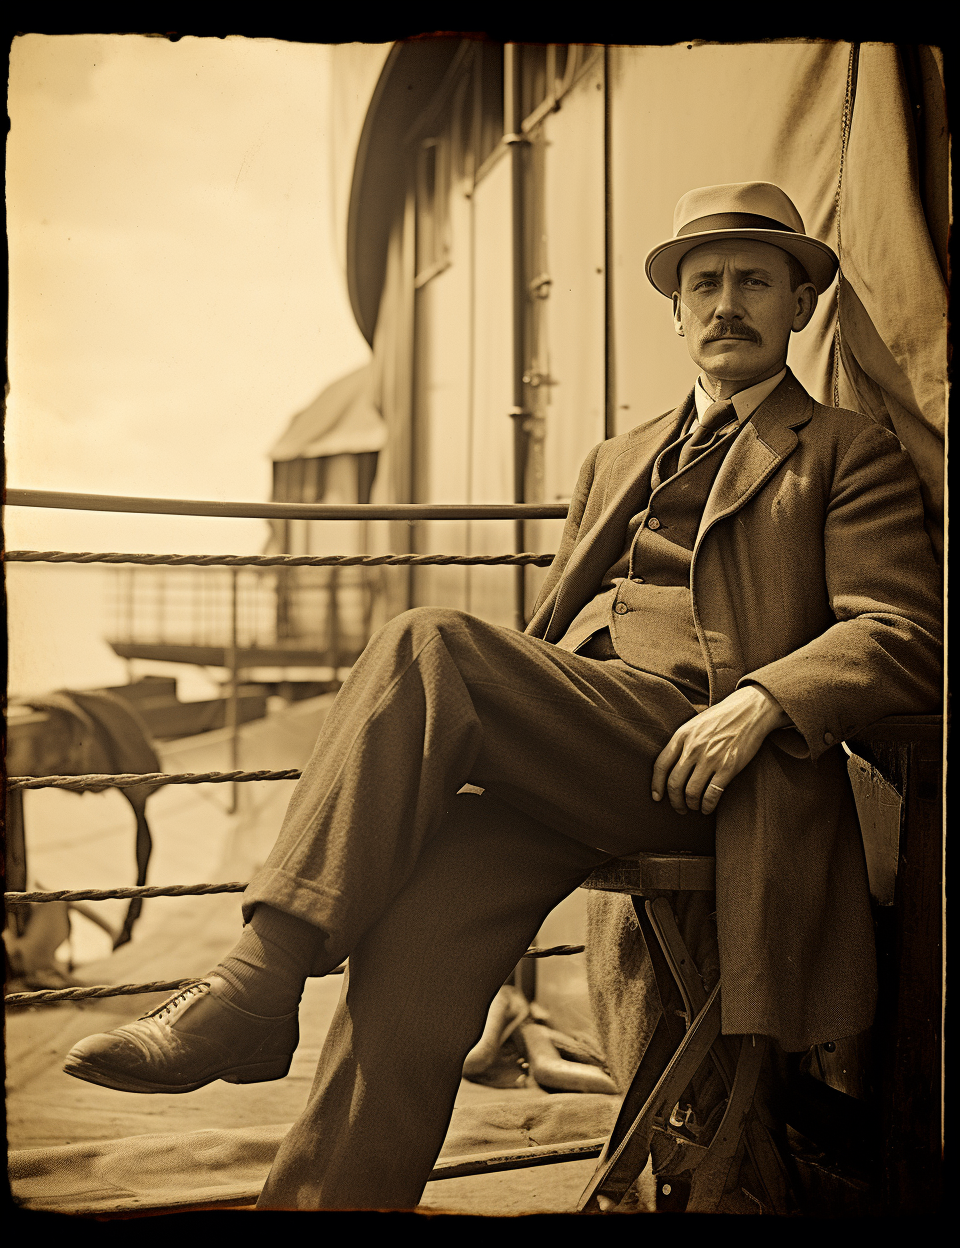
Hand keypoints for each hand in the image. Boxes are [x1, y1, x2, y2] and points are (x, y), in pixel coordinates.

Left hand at [652, 685, 790, 814]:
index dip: (656, 785)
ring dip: (691, 805)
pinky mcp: (728, 767)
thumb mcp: (695, 723)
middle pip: (674, 783)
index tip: (657, 797)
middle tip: (679, 808)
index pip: (661, 765)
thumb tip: (670, 765)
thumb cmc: (722, 717)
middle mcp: (693, 748)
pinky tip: (707, 808)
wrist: (751, 710)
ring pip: (691, 792)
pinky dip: (707, 806)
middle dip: (674, 801)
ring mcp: (711, 758)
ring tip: (694, 807)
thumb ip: (682, 741)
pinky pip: (712, 794)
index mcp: (682, 735)